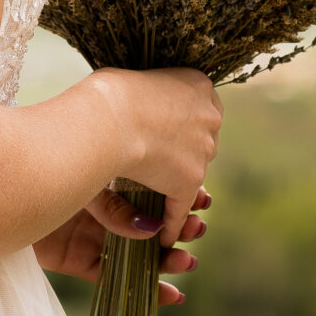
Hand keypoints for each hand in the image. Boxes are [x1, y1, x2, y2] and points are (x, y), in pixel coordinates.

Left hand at [34, 189, 210, 303]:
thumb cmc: (45, 167)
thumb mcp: (85, 180)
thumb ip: (114, 205)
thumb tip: (149, 229)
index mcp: (110, 176)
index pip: (156, 190)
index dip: (183, 197)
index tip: (204, 201)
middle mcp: (104, 207)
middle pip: (153, 224)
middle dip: (181, 229)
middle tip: (197, 230)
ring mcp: (92, 235)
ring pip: (139, 254)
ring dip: (167, 260)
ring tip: (188, 261)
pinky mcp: (77, 261)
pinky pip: (115, 280)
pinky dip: (145, 291)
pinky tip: (173, 294)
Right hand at [85, 65, 223, 251]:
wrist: (106, 118)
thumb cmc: (106, 95)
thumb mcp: (134, 80)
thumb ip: (146, 94)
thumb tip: (136, 101)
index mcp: (198, 84)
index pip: (199, 111)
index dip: (182, 127)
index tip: (166, 138)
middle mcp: (209, 116)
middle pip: (202, 142)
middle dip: (184, 157)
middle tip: (160, 170)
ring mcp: (202, 150)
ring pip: (193, 176)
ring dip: (176, 191)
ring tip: (158, 204)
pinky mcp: (189, 180)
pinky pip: (180, 208)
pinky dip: (171, 224)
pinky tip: (161, 235)